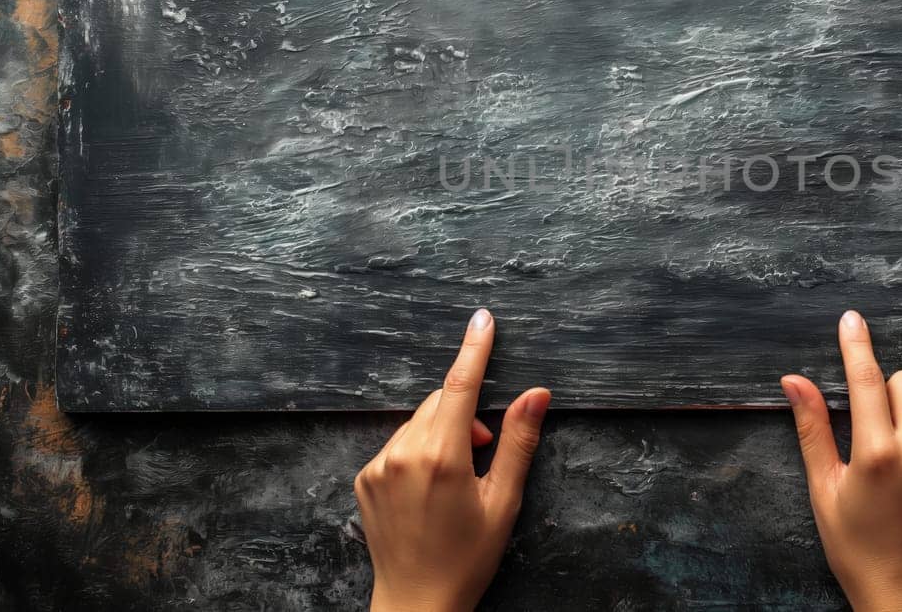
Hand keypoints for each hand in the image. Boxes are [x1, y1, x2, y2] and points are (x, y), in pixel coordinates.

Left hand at [356, 309, 551, 611]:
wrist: (417, 603)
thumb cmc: (468, 557)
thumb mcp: (504, 501)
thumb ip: (519, 442)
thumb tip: (537, 394)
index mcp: (441, 456)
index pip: (461, 386)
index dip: (474, 349)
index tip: (482, 319)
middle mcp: (403, 453)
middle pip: (439, 403)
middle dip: (464, 415)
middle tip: (484, 453)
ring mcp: (378, 465)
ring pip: (417, 423)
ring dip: (440, 434)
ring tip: (456, 479)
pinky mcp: (364, 478)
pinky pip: (397, 445)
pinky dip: (417, 452)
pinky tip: (428, 490)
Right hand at [781, 310, 901, 611]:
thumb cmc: (857, 548)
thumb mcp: (824, 490)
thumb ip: (813, 429)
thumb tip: (794, 380)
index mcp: (876, 453)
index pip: (866, 378)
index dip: (855, 344)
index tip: (851, 319)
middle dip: (883, 391)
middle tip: (870, 427)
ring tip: (898, 443)